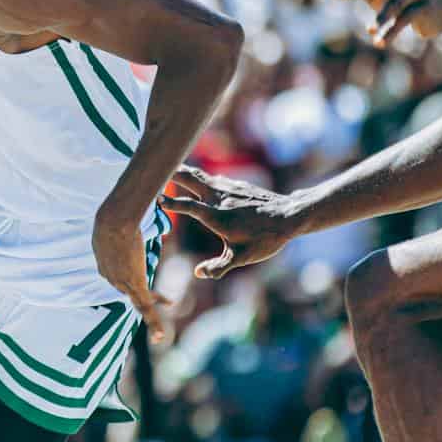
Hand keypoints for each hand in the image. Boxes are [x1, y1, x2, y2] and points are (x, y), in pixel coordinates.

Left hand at [92, 205, 172, 344]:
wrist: (114, 220)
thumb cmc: (115, 213)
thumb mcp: (114, 217)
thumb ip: (121, 218)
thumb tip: (126, 204)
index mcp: (105, 262)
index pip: (118, 274)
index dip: (130, 277)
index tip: (137, 273)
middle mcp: (111, 276)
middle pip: (128, 291)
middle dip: (141, 296)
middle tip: (157, 302)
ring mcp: (122, 282)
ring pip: (138, 303)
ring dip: (151, 314)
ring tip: (159, 333)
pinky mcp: (135, 285)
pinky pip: (145, 308)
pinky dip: (153, 323)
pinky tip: (160, 336)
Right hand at [161, 167, 307, 278]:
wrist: (290, 216)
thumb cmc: (266, 239)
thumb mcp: (243, 258)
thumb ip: (219, 267)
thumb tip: (198, 274)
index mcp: (217, 216)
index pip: (189, 207)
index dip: (172, 204)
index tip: (155, 200)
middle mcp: (219, 198)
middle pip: (190, 181)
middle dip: (171, 174)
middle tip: (151, 170)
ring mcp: (227, 189)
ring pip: (200, 176)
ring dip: (183, 171)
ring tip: (167, 167)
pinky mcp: (236, 186)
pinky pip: (211, 177)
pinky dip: (198, 175)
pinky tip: (197, 177)